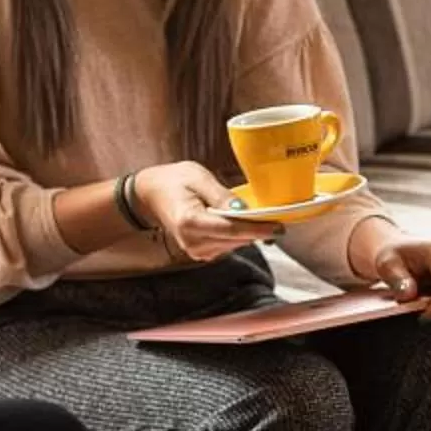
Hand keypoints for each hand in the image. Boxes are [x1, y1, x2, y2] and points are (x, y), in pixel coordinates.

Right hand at [133, 160, 281, 265]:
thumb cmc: (174, 181)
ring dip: (249, 233)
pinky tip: (242, 222)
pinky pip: (228, 246)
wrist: (152, 194)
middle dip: (257, 229)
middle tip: (276, 216)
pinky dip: (238, 235)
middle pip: (236, 240)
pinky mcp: (201, 253)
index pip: (231, 230)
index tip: (279, 227)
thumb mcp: (198, 177)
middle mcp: (192, 242)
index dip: (257, 229)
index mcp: (190, 221)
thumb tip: (243, 210)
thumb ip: (221, 195)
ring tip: (261, 217)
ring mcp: (195, 250)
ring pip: (234, 245)